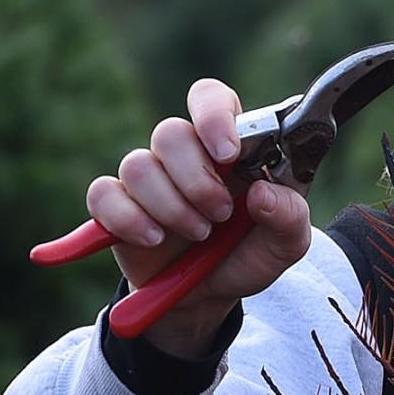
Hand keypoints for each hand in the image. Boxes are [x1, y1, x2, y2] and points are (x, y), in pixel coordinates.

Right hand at [86, 78, 311, 355]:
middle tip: (220, 214)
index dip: (213, 115)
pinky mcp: (116, 207)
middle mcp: (184, 154)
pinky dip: (128, 219)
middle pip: (169, 133)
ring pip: (138, 166)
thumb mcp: (287, 243)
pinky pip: (103, 194)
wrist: (213, 296)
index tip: (228, 154)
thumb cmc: (248, 254)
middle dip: (196, 180)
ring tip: (198, 234)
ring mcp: (148, 179)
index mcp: (227, 146)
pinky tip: (153, 239)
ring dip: (170, 206)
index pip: (209, 97)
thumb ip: (290, 216)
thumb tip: (262, 193)